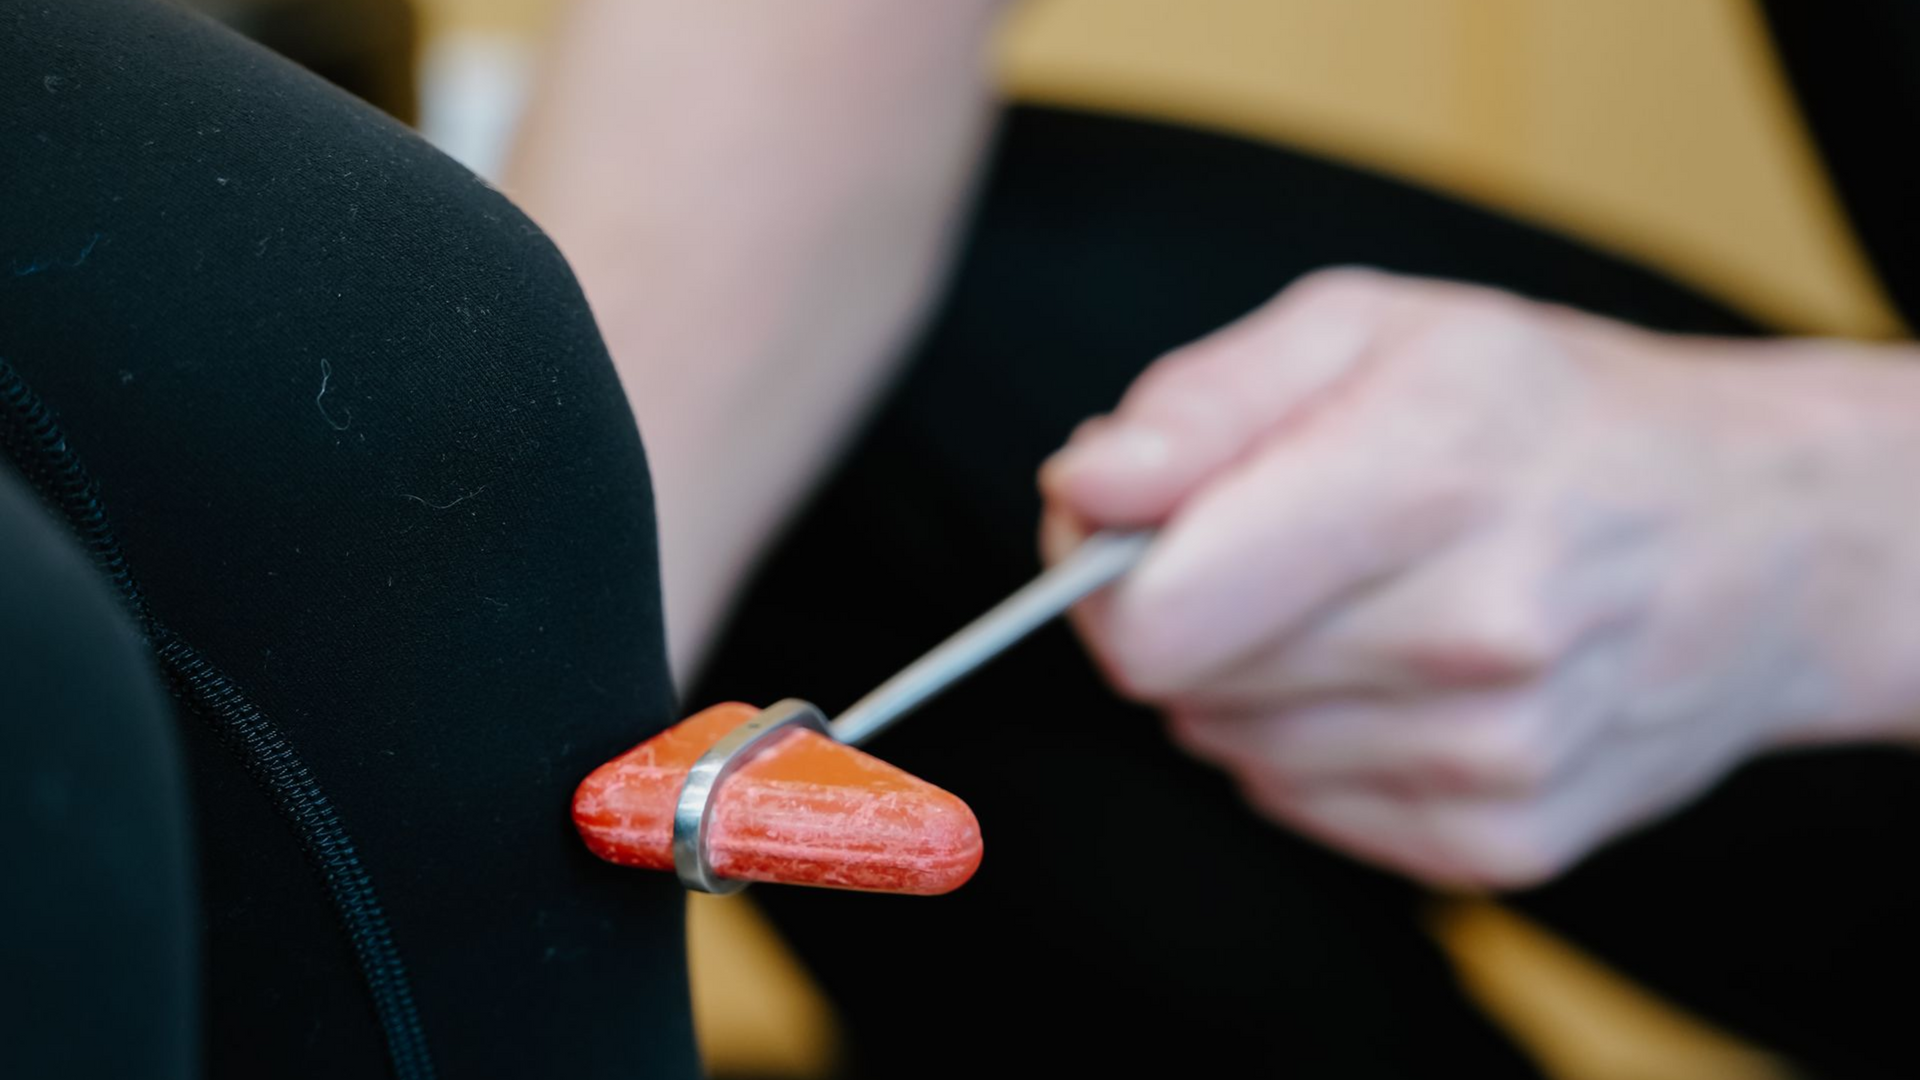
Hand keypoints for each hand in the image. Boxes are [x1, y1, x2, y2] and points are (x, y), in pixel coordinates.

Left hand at [1041, 268, 1919, 888]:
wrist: (1763, 538)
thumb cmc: (1541, 411)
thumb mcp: (1371, 330)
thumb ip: (1201, 403)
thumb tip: (1082, 491)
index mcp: (1424, 474)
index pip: (1152, 615)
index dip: (1101, 572)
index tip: (1134, 525)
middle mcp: (1471, 631)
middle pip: (1176, 684)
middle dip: (1186, 609)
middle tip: (1278, 544)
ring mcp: (1495, 754)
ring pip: (1229, 748)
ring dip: (1251, 679)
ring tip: (1360, 600)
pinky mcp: (1504, 840)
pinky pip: (1302, 804)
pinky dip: (1315, 741)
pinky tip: (1401, 673)